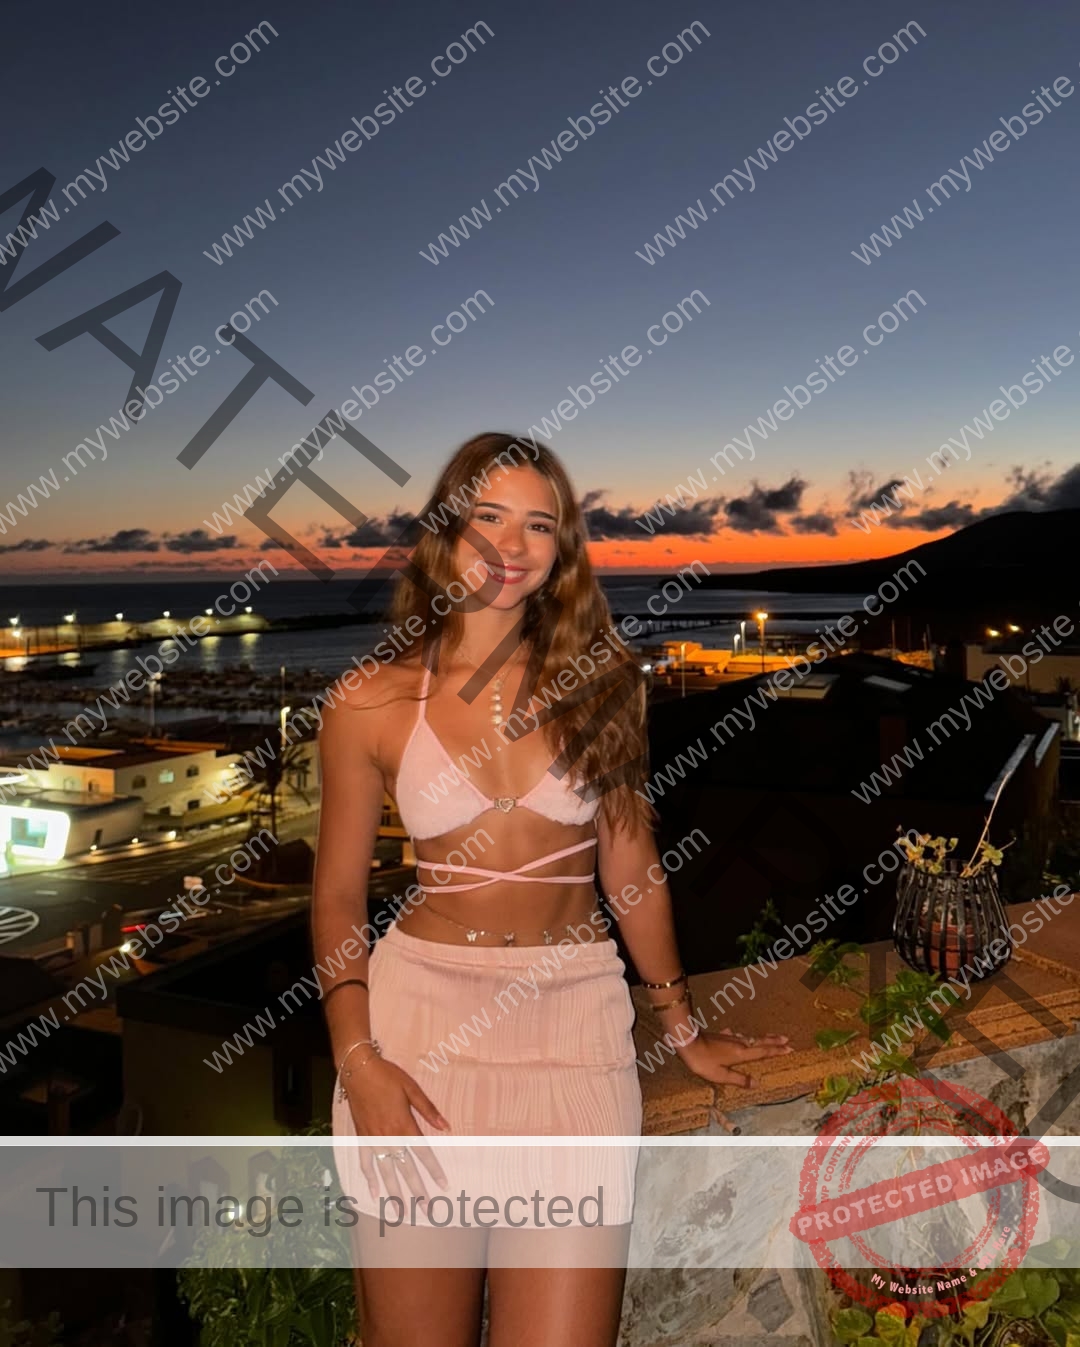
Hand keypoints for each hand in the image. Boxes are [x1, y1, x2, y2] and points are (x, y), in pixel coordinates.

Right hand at [341, 1056, 449, 1206]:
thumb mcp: (412, 1089)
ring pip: (386, 1172)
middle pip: (406, 1169)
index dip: (434, 1171)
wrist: (359, 1070)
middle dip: (417, 1191)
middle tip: (426, 1210)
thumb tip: (445, 1127)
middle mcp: (389, 1137)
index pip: (423, 1153)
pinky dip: (370, 1179)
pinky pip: (366, 1163)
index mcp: (404, 1124)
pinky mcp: (361, 1138)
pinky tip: (374, 1193)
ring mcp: (373, 1140)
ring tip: (400, 1211)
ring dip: (394, 1193)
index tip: (443, 1186)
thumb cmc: (388, 1076)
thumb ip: (428, 1110)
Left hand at [676, 1028, 793, 1088]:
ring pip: (750, 1037)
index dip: (776, 1050)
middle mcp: (739, 1043)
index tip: (789, 1048)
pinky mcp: (721, 1036)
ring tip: (770, 1038)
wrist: (687, 1042)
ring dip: (762, 1038)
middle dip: (773, 1041)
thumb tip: (756, 1083)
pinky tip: (737, 1034)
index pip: (763, 1052)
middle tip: (786, 1039)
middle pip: (760, 1041)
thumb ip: (739, 1079)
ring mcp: (730, 1038)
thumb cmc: (704, 1062)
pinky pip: (736, 1036)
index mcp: (741, 1053)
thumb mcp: (721, 1075)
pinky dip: (742, 1037)